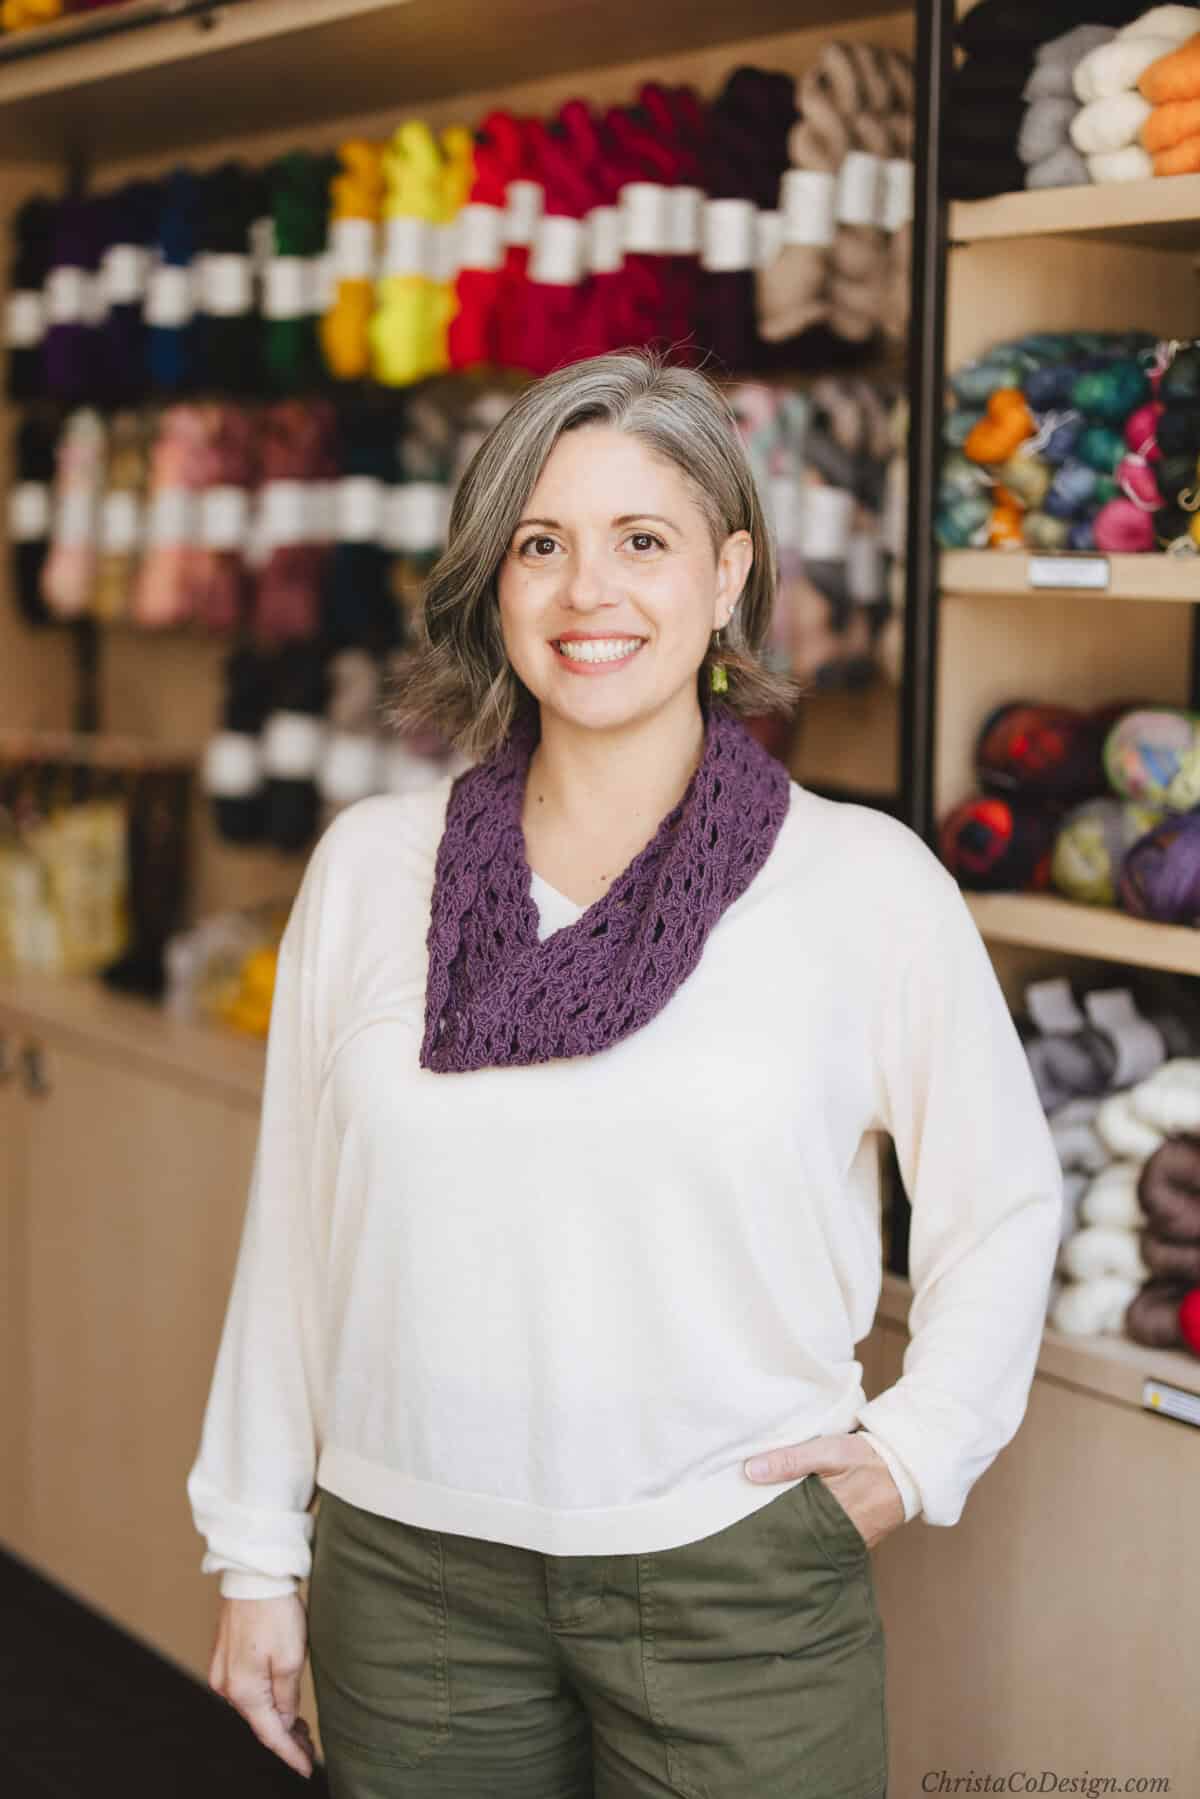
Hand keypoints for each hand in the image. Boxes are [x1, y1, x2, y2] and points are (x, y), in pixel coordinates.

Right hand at [207, 1593, 315, 1778]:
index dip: (290, 1754)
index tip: (307, 1768)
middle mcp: (226, 1686)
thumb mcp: (292, 1659)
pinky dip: (264, 1699)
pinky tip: (280, 1701)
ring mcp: (222, 1671)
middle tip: (310, 1748)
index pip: (269, 1735)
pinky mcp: (224, 1657)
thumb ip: (287, 1697)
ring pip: (253, 1706)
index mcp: (243, 1691)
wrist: (255, 1575)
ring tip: (301, 1728)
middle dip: (285, 1737)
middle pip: (259, 1722)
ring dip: (275, 1717)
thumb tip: (283, 1721)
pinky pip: (246, 1688)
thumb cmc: (275, 1612)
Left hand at [743, 1431, 905, 1551]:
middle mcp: (836, 1535)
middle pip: (796, 1539)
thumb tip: (750, 1471)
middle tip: (747, 1529)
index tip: (740, 1522)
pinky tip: (798, 1522)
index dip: (764, 1526)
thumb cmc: (867, 1457)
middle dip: (776, 1534)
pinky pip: (828, 1539)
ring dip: (794, 1532)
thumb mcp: (828, 1452)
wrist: (908, 1468)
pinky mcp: (856, 1539)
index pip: (785, 1529)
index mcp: (826, 1514)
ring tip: (766, 1526)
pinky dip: (813, 1532)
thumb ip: (791, 1460)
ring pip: (811, 1540)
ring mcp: (848, 1541)